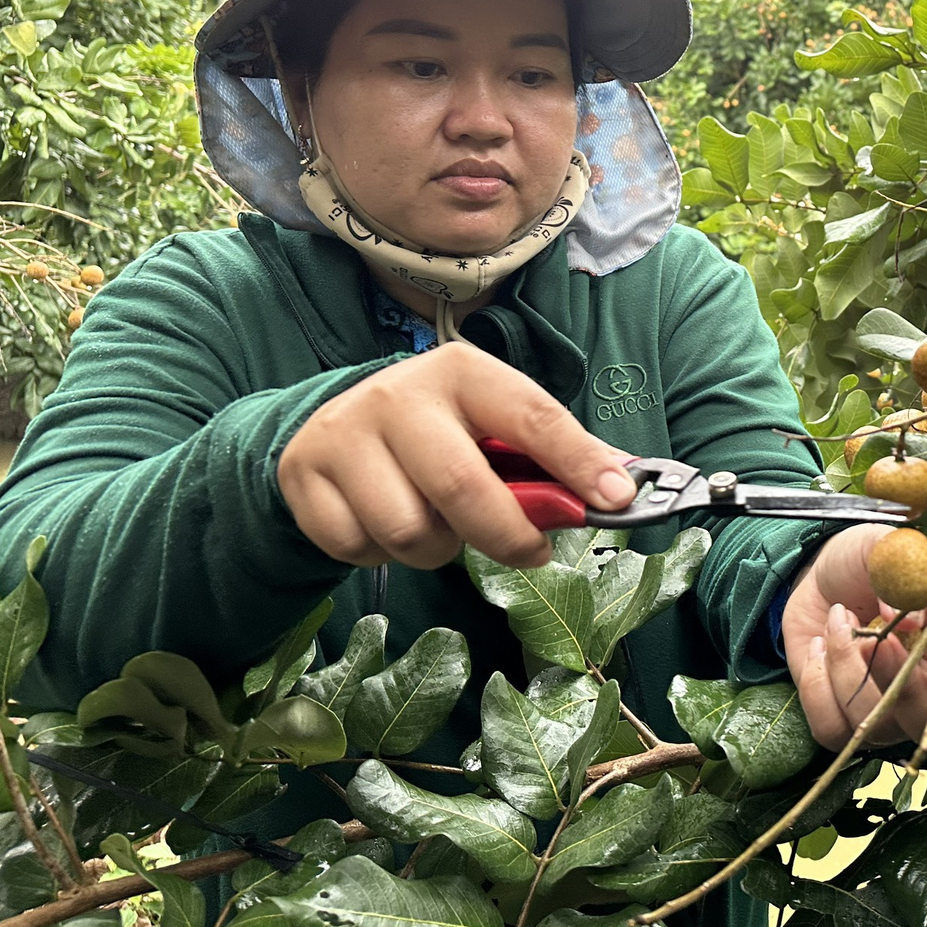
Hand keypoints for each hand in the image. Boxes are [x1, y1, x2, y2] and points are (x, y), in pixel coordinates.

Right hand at [278, 343, 636, 571]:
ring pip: (408, 531)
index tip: (616, 502)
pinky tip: (388, 525)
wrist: (335, 423)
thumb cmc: (440, 428)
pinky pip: (358, 549)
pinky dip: (383, 555)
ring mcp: (345, 433)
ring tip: (441, 527)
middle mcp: (400, 394)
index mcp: (462, 370)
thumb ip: (552, 454)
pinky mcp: (303, 475)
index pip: (532, 416)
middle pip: (462, 487)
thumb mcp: (493, 422)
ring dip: (438, 549)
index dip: (577, 462)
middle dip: (507, 535)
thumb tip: (624, 487)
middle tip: (530, 552)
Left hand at [785, 525, 926, 751]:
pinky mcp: (842, 720)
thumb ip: (905, 569)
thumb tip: (912, 620)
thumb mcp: (888, 547)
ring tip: (839, 619)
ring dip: (849, 671)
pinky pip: (832, 727)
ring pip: (877, 728)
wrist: (821, 575)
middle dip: (908, 690)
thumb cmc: (868, 561)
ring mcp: (888, 715)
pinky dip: (817, 684)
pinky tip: (820, 645)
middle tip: (877, 641)